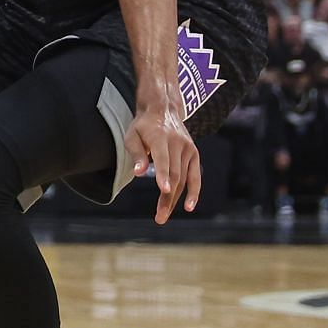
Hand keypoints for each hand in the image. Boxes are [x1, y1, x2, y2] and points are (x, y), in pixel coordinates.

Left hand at [127, 96, 199, 223]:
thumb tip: (139, 174)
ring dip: (175, 199)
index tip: (164, 190)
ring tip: (163, 215)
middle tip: (159, 217)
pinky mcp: (194, 154)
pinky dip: (194, 192)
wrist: (163, 110)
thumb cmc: (142, 127)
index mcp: (161, 138)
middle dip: (167, 197)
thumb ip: (137, 154)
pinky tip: (189, 206)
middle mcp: (178, 144)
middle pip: (174, 175)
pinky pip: (195, 176)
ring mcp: (189, 149)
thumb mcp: (132, 136)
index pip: (163, 159)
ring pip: (183, 179)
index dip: (163, 175)